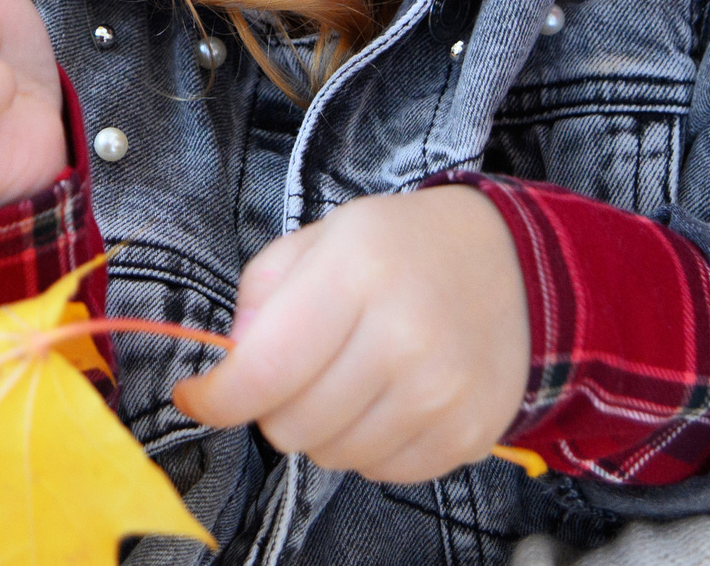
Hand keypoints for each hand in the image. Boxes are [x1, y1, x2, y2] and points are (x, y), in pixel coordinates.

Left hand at [171, 186, 528, 483]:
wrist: (510, 266)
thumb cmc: (400, 250)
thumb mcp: (323, 237)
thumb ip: (262, 292)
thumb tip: (231, 364)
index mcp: (359, 270)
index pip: (264, 369)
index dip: (216, 398)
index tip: (199, 396)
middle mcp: (405, 335)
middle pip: (291, 425)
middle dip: (273, 406)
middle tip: (295, 373)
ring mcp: (442, 392)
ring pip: (332, 456)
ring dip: (322, 429)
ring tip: (348, 381)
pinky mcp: (468, 433)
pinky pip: (380, 472)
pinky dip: (367, 445)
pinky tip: (386, 400)